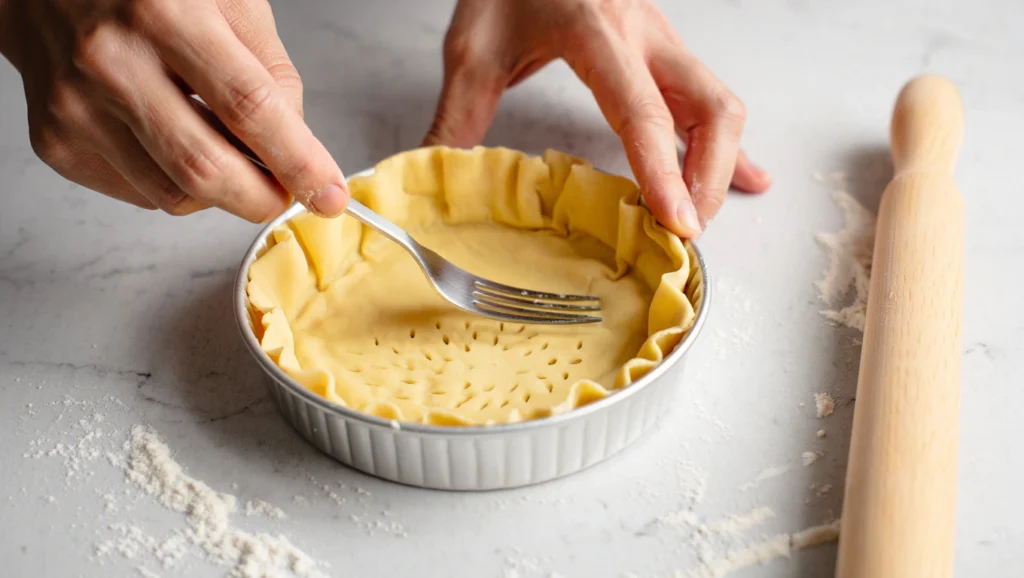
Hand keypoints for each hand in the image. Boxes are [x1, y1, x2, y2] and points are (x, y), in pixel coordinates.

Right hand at [0, 0, 347, 220]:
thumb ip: (269, 68)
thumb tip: (294, 142)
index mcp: (162, 13)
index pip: (248, 109)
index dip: (298, 161)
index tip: (328, 193)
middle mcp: (110, 61)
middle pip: (206, 169)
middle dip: (263, 198)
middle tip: (288, 193)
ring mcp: (75, 106)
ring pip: (174, 194)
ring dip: (221, 191)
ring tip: (226, 149)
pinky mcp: (56, 141)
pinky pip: (140, 193)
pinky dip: (175, 183)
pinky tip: (174, 140)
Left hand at [423, 0, 771, 237]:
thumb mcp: (474, 46)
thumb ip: (458, 114)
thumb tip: (436, 177)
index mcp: (597, 31)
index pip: (643, 111)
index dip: (663, 171)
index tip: (677, 222)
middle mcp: (643, 33)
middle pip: (711, 109)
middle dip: (708, 178)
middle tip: (684, 233)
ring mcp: (660, 39)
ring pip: (720, 104)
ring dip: (720, 164)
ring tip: (700, 216)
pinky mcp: (663, 47)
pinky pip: (708, 98)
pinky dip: (724, 144)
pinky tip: (741, 176)